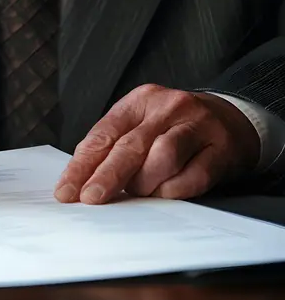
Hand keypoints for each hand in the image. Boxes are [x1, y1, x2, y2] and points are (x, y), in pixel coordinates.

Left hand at [54, 84, 260, 204]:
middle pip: (130, 145)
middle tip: (91, 199)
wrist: (232, 120)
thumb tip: (80, 182)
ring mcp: (197, 125)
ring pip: (162, 156)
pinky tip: (166, 194)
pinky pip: (193, 175)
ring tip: (140, 192)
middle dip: (106, 176)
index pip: (104, 133)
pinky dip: (174, 190)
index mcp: (140, 100)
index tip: (66, 191)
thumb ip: (114, 146)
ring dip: (145, 182)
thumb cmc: (175, 127)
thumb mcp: (142, 124)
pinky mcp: (221, 148)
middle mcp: (167, 107)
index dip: (82, 164)